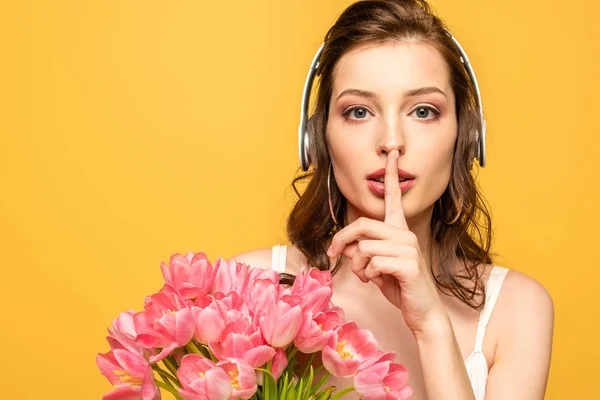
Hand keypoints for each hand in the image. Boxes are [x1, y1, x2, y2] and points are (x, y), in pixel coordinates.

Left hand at [326, 150, 445, 334]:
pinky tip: (377, 281)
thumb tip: (341, 246)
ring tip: (364, 276)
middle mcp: (405, 234)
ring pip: (364, 247)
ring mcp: (408, 248)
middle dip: (341, 240)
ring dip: (356, 266)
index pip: (393, 198)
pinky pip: (372, 263)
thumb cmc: (398, 286)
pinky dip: (367, 275)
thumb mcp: (373, 266)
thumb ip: (360, 252)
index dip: (391, 175)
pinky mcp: (408, 264)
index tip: (392, 154)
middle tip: (332, 255)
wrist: (421, 311)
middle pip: (362, 225)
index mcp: (399, 230)